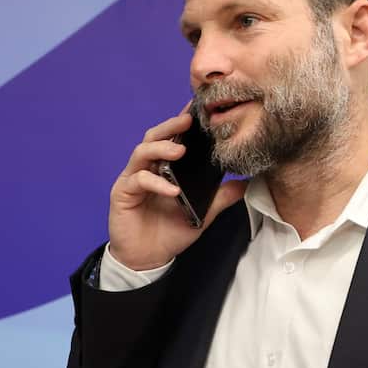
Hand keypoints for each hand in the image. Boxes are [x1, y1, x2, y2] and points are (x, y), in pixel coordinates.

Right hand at [107, 108, 246, 270]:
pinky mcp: (123, 193)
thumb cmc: (170, 232)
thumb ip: (220, 197)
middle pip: (154, 136)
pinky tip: (172, 189)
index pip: (172, 138)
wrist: (147, 259)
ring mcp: (133, 178)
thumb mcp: (202, 214)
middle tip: (188, 120)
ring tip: (181, 151)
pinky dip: (156, 182)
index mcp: (165, 168)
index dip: (183, 123)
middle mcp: (147, 168)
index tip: (198, 109)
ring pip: (142, 151)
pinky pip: (138, 180)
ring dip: (162, 148)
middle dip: (171, 126)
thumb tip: (244, 183)